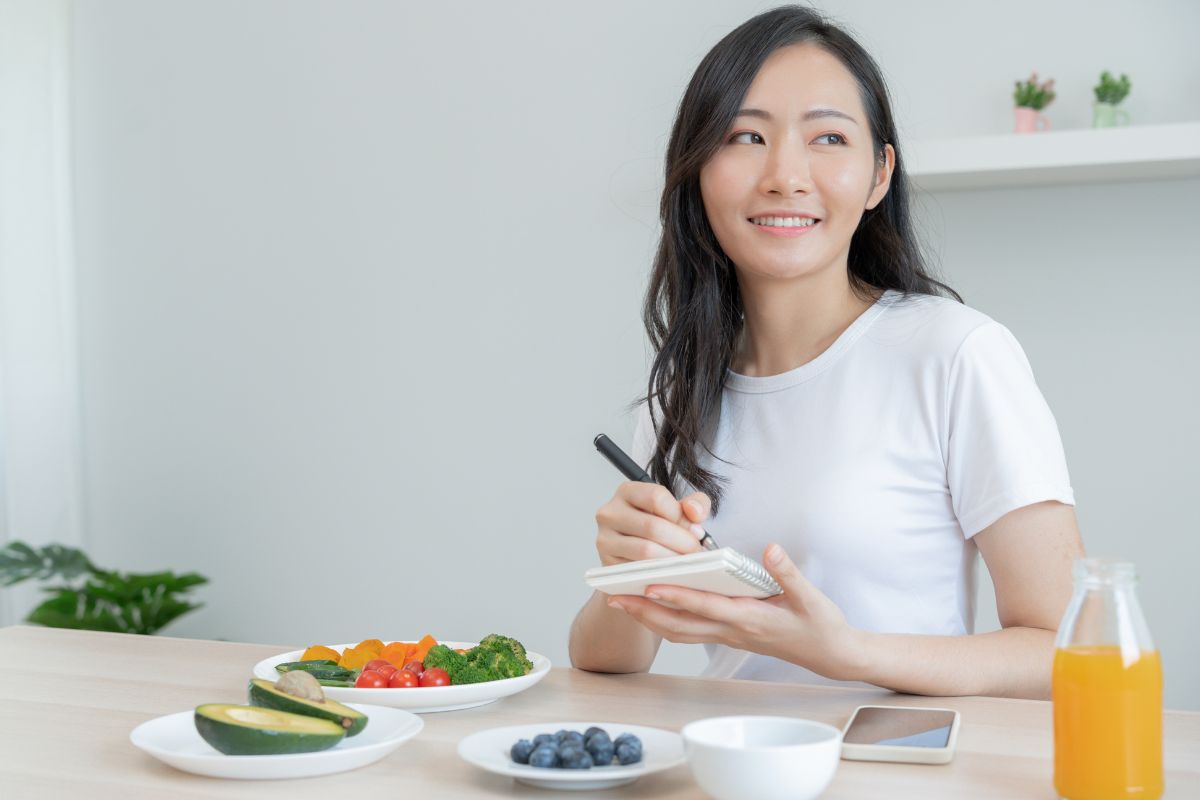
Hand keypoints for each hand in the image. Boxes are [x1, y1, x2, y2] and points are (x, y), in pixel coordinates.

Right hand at [594, 483, 709, 565]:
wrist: (636, 553)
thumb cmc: (658, 527)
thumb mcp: (678, 510)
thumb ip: (695, 504)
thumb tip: (695, 512)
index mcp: (627, 492)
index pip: (656, 497)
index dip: (681, 516)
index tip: (695, 531)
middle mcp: (610, 513)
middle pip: (652, 527)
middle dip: (682, 542)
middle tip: (696, 552)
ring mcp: (605, 540)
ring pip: (646, 551)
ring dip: (673, 560)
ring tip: (686, 562)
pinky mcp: (607, 564)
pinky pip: (637, 571)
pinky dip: (659, 574)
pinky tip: (671, 573)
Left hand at [607, 544, 869, 680]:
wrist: (830, 654)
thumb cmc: (820, 624)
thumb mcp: (811, 596)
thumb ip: (788, 573)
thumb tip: (770, 549)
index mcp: (749, 618)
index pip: (705, 606)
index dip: (676, 596)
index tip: (650, 585)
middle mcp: (732, 630)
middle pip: (679, 623)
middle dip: (644, 610)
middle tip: (613, 596)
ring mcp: (728, 635)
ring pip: (678, 631)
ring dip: (647, 618)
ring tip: (620, 602)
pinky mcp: (728, 635)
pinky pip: (688, 632)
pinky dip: (664, 622)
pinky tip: (649, 610)